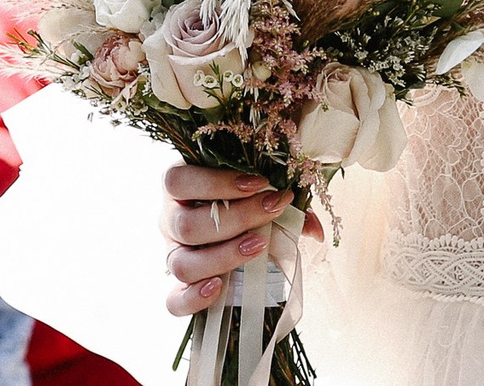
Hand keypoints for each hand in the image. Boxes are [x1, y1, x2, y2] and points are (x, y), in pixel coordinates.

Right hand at [159, 164, 320, 317]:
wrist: (234, 233)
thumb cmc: (243, 206)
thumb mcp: (261, 196)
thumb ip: (286, 206)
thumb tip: (314, 230)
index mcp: (179, 189)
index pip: (178, 181)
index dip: (214, 182)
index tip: (259, 184)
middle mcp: (169, 221)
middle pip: (186, 225)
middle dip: (235, 219)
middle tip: (272, 210)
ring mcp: (172, 255)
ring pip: (181, 264)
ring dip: (222, 257)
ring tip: (258, 246)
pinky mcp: (179, 288)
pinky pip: (174, 301)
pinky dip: (194, 298)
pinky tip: (219, 287)